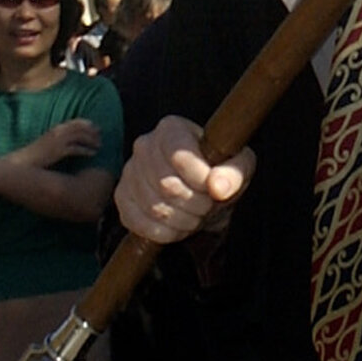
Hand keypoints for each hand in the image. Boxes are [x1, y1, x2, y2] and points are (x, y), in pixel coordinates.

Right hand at [18, 118, 103, 171]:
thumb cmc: (35, 155)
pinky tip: (93, 153)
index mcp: (55, 129)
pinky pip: (77, 149)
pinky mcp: (58, 152)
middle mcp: (58, 132)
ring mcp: (58, 142)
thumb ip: (57, 139)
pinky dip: (86, 150)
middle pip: (80, 128)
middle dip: (92, 132)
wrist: (23, 162)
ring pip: (80, 137)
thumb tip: (68, 141)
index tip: (95, 127)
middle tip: (101, 137)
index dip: (87, 123)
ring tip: (99, 146)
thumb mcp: (46, 142)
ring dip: (92, 140)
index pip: (74, 122)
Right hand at [116, 117, 252, 246]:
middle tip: (208, 205)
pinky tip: (179, 225)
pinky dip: (166, 232)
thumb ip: (233, 173)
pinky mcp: (123, 199)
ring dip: (184, 220)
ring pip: (154, 208)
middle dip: (196, 203)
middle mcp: (144, 145)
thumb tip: (218, 187)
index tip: (214, 188)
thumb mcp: (238, 167)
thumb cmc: (220, 172)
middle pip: (167, 185)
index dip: (200, 179)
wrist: (203, 193)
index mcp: (171, 129)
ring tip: (196, 214)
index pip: (179, 156)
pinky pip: (140, 223)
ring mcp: (129, 173)